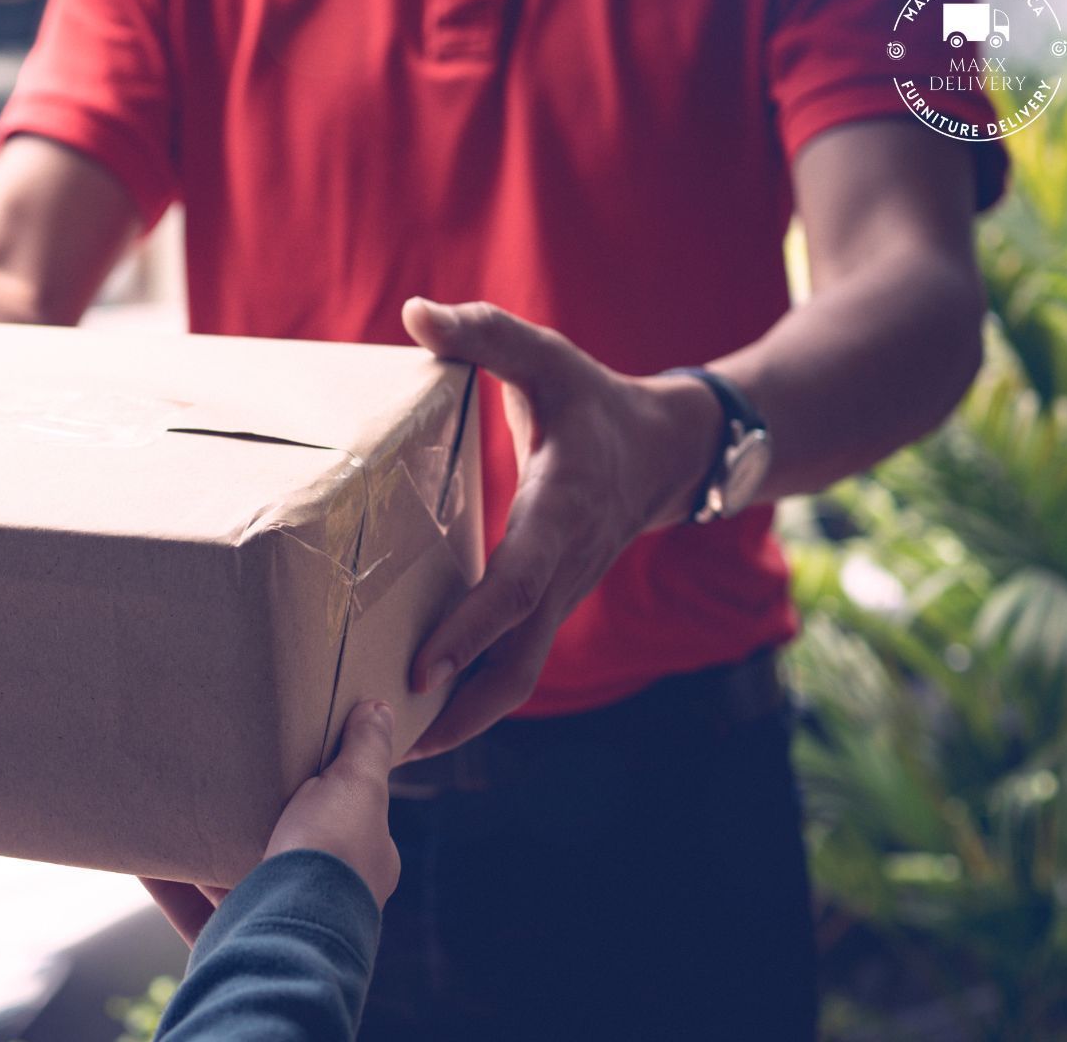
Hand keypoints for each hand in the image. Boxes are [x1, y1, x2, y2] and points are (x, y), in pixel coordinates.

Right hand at [143, 701, 399, 945]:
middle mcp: (319, 897)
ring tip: (173, 808)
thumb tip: (380, 709)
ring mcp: (273, 921)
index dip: (317, 784)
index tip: (285, 755)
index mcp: (357, 863)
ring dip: (201, 850)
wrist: (291, 936)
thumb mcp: (358, 789)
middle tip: (219, 777)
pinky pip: (188, 907)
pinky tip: (140, 856)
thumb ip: (366, 750)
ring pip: (230, 879)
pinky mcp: (229, 942)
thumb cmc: (333, 858)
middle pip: (279, 846)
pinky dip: (164, 881)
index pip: (340, 816)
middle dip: (249, 818)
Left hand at [399, 298, 720, 759]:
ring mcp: (560, 598)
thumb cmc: (596, 403)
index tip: (421, 668)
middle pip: (518, 663)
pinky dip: (472, 696)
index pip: (514, 586)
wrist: (673, 452)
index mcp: (559, 515)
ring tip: (395, 754)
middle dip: (460, 711)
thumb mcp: (547, 359)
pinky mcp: (550, 607)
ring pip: (518, 677)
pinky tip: (420, 715)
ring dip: (464, 719)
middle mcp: (562, 571)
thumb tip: (417, 313)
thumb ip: (486, 335)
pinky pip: (514, 663)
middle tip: (393, 747)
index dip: (469, 629)